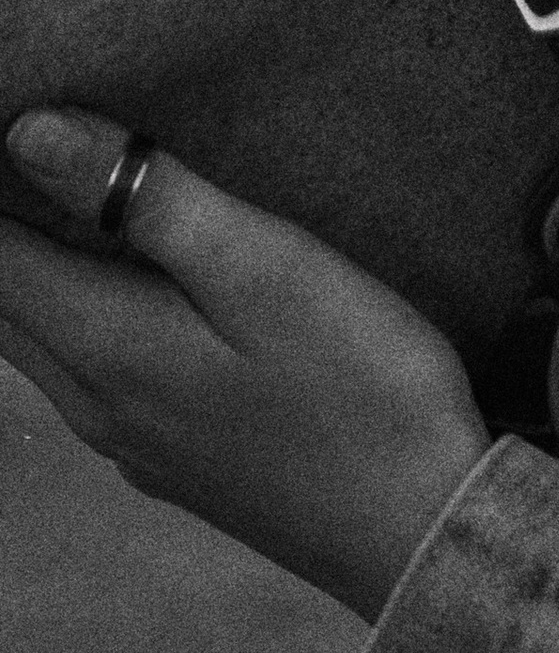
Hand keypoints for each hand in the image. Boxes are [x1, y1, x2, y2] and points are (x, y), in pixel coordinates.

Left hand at [0, 108, 491, 619]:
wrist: (423, 531)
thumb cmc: (357, 389)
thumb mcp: (266, 269)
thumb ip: (149, 202)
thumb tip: (32, 131)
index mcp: (104, 344)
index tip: (14, 121)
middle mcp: (91, 401)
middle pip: (0, 301)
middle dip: (6, 226)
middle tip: (31, 149)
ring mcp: (129, 441)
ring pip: (37, 341)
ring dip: (31, 268)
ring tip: (70, 198)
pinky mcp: (170, 460)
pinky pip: (85, 372)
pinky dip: (75, 312)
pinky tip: (134, 286)